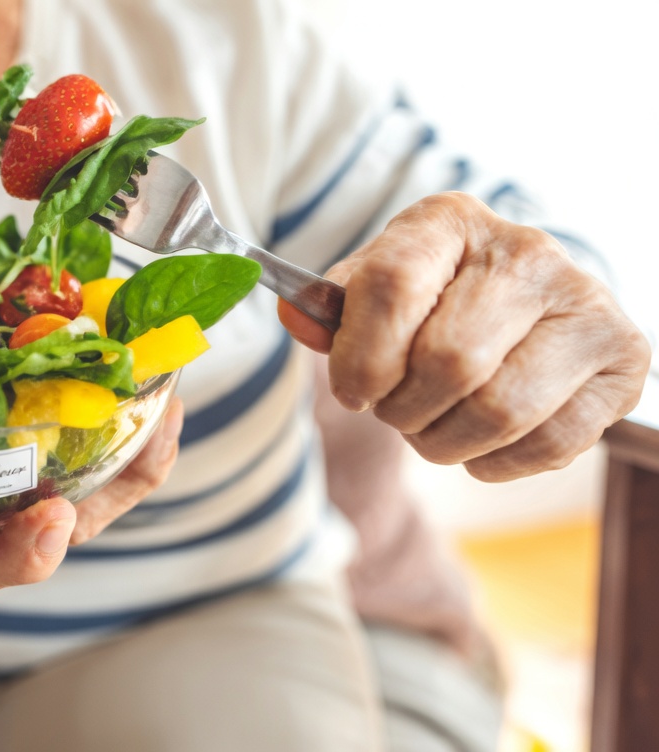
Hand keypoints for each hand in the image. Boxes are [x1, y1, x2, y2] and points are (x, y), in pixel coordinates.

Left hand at [279, 192, 649, 481]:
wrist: (526, 301)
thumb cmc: (432, 299)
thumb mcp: (373, 288)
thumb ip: (330, 309)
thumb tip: (296, 317)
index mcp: (450, 221)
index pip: (393, 286)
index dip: (361, 356)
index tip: (352, 390)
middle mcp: (528, 253)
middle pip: (449, 361)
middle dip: (404, 409)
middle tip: (397, 411)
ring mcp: (587, 305)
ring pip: (500, 410)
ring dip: (446, 441)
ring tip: (434, 427)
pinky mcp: (624, 362)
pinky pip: (551, 443)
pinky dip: (497, 462)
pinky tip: (481, 443)